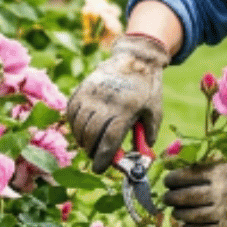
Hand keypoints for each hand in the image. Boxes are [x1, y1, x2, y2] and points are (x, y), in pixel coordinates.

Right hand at [67, 34, 169, 172]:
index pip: (109, 140)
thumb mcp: (155, 110)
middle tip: (97, 157)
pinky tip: (81, 130)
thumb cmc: (147, 88)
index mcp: (126, 109)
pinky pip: (72, 111)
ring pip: (79, 125)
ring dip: (82, 140)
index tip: (100, 169)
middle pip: (91, 135)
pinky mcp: (83, 87)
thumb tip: (142, 152)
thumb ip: (149, 133)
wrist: (136, 57)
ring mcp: (92, 93)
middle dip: (92, 151)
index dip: (103, 158)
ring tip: (89, 145)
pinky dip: (74, 124)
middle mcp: (106, 101)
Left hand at [162, 158, 226, 226]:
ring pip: (192, 215)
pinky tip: (188, 226)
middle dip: (171, 198)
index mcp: (221, 172)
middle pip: (185, 197)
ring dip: (180, 214)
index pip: (186, 176)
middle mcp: (221, 191)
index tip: (167, 181)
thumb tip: (187, 169)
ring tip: (177, 212)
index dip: (172, 179)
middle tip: (167, 198)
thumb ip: (214, 166)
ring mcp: (226, 211)